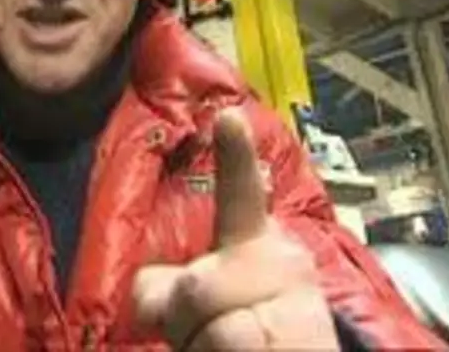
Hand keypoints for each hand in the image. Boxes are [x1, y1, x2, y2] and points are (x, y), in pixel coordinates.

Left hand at [132, 108, 339, 350]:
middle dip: (184, 318)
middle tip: (214, 331)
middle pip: (194, 285)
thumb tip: (150, 293)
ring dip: (200, 346)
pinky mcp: (297, 337)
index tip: (227, 119)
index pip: (244, 196)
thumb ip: (176, 282)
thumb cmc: (252, 329)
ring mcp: (293, 301)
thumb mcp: (212, 298)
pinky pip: (224, 345)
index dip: (235, 158)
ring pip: (209, 323)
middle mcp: (283, 262)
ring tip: (230, 347)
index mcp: (260, 242)